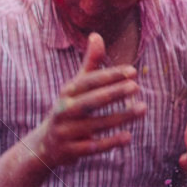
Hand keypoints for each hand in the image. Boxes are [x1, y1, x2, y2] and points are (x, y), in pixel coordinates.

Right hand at [32, 34, 143, 167]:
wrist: (44, 146)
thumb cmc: (68, 109)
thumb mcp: (75, 87)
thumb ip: (89, 64)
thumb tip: (96, 35)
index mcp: (67, 92)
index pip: (89, 81)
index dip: (110, 75)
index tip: (133, 71)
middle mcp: (64, 110)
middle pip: (91, 101)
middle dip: (114, 93)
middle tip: (136, 86)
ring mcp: (67, 132)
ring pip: (96, 124)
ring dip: (120, 117)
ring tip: (143, 109)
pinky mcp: (71, 151)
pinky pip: (93, 147)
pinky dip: (110, 142)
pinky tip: (128, 137)